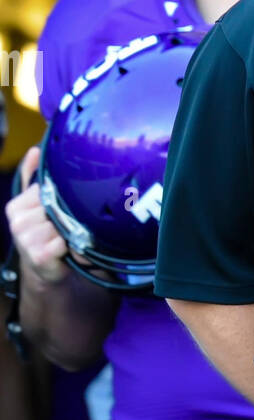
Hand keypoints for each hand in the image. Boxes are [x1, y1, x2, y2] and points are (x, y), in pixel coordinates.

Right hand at [4, 147, 68, 285]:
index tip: (58, 210)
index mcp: (16, 206)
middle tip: (63, 227)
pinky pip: (64, 242)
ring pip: (61, 225)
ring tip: (64, 239)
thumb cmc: (44, 234)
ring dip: (69, 232)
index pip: (45, 191)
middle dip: (64, 217)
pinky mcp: (39, 256)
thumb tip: (35, 150)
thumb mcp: (37, 204)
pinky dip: (71, 246)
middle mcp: (17, 222)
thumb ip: (34, 177)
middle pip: (54, 208)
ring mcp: (26, 240)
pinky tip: (66, 250)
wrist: (46, 269)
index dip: (58, 200)